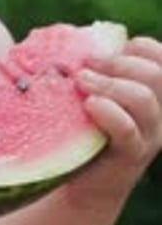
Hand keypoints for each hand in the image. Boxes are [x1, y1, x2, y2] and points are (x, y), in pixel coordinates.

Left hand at [72, 35, 161, 202]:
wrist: (88, 183)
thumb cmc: (89, 131)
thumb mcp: (98, 97)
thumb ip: (98, 72)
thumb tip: (72, 41)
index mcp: (156, 94)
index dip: (139, 48)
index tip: (108, 50)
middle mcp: (161, 113)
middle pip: (156, 74)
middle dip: (118, 63)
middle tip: (85, 65)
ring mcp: (151, 135)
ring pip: (144, 99)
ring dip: (110, 84)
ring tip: (81, 81)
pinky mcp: (134, 155)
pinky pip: (128, 129)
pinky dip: (108, 112)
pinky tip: (88, 104)